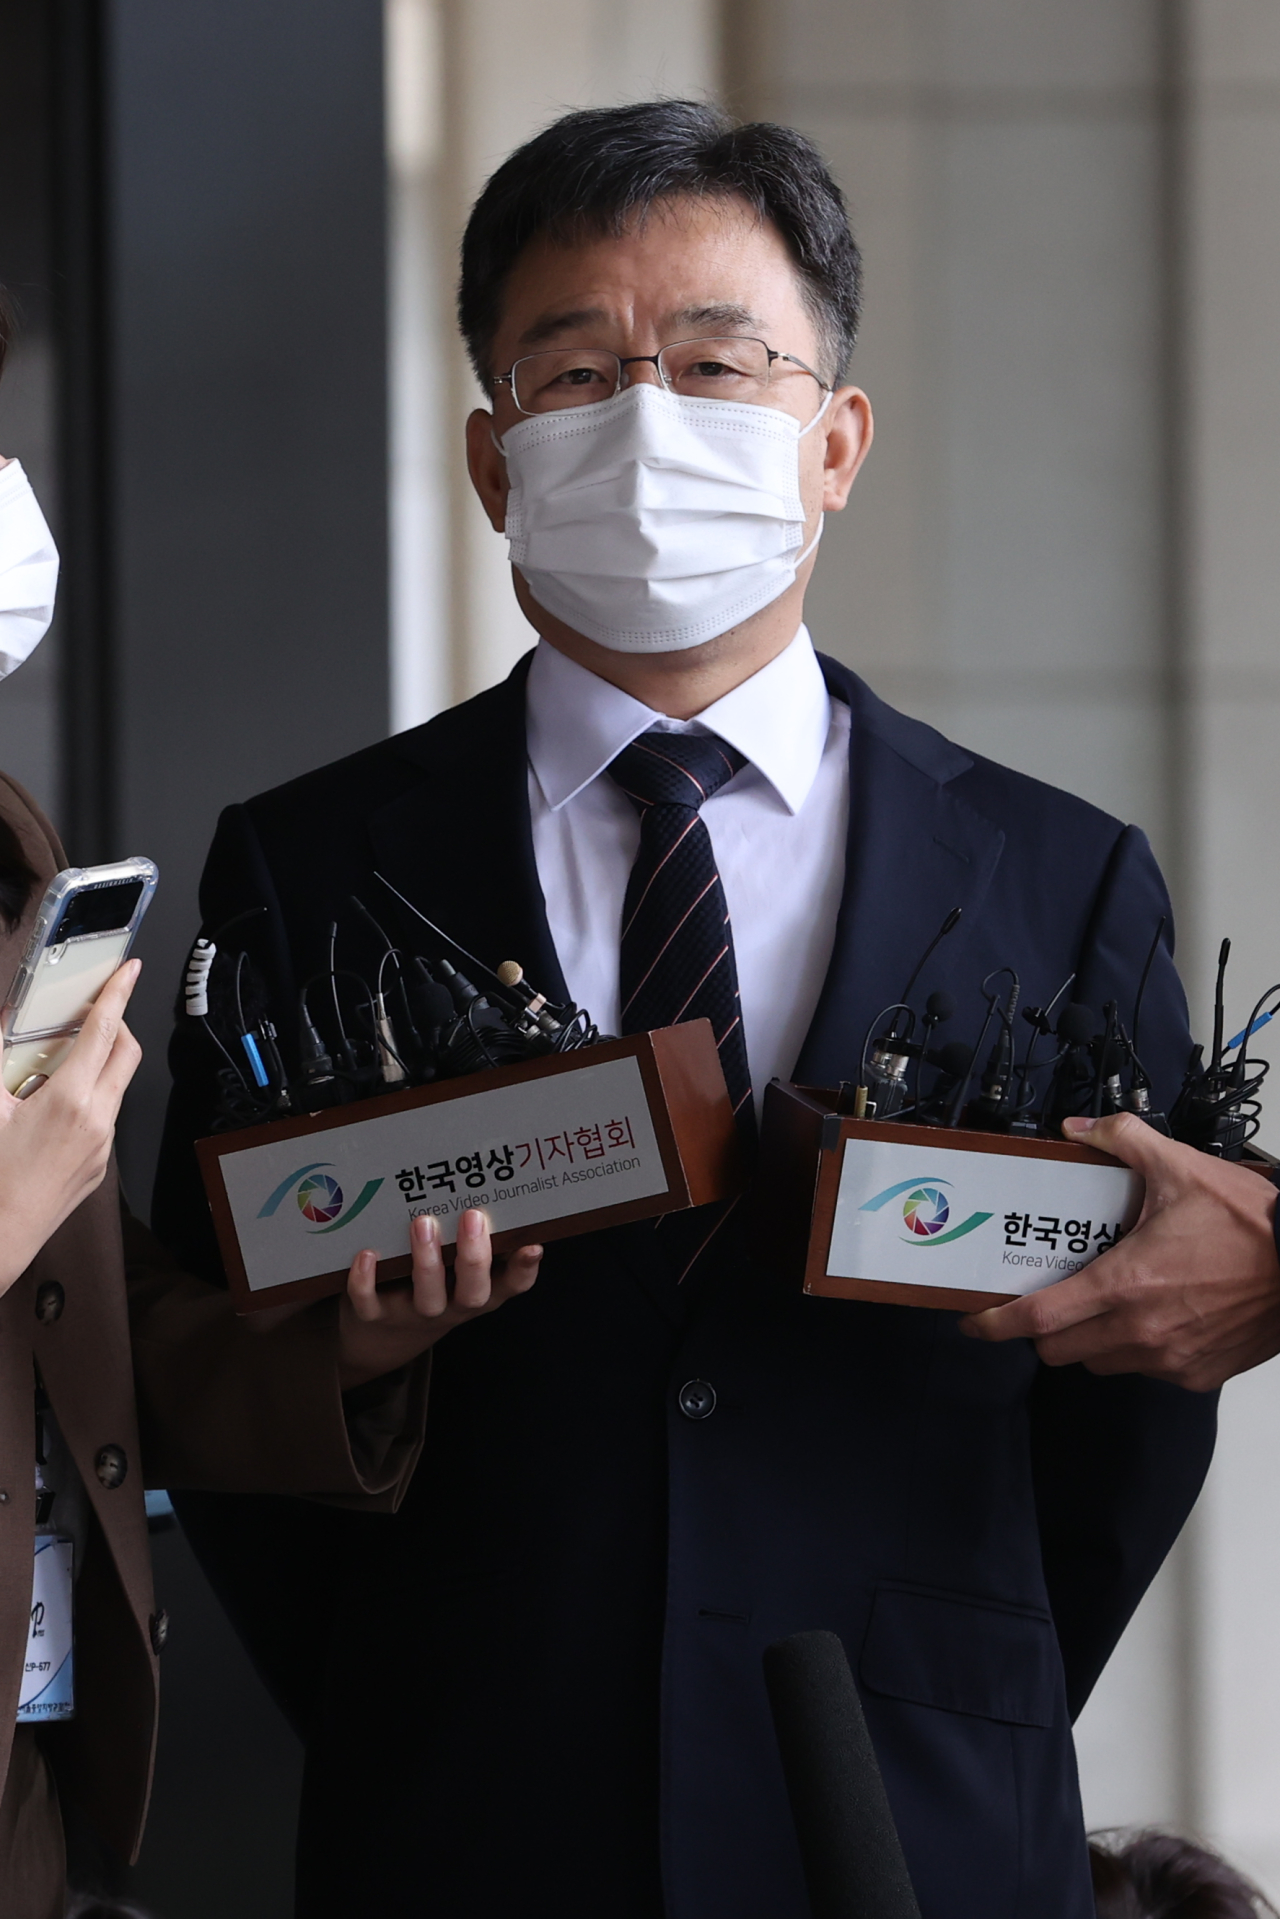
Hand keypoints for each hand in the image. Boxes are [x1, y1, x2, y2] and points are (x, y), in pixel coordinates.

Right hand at [0, 958, 141, 1295]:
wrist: (0, 1236)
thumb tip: (2, 1021)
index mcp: (69, 1100)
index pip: (105, 1031)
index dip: (118, 994)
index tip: (129, 971)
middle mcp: (97, 1120)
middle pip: (127, 1053)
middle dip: (117, 1026)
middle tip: (90, 1016)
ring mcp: (104, 1145)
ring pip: (116, 1086)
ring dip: (98, 1066)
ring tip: (53, 1071)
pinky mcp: (101, 1166)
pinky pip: (106, 1118)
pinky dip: (89, 1100)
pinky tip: (54, 1108)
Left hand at [337, 1205, 541, 1389]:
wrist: (386, 1333)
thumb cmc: (435, 1284)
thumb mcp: (460, 1270)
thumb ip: (476, 1239)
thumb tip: (491, 1187)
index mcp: (480, 1291)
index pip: (511, 1285)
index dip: (524, 1269)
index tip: (533, 1245)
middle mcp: (454, 1306)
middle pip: (473, 1294)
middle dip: (474, 1258)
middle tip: (473, 1217)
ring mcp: (416, 1314)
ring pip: (428, 1298)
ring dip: (427, 1261)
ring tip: (423, 1223)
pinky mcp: (378, 1317)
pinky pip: (372, 1304)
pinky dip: (366, 1281)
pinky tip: (367, 1254)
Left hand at [960, 1112, 1279, 1389]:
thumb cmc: (1253, 1225)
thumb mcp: (1179, 1167)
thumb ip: (1120, 1140)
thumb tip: (1079, 1130)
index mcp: (1124, 1285)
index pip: (1037, 1319)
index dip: (995, 1324)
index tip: (975, 1321)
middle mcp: (1140, 1331)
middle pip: (1058, 1350)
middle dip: (1044, 1328)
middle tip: (1050, 1298)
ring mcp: (1169, 1359)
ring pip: (1100, 1363)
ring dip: (1091, 1339)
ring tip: (1107, 1301)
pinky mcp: (1197, 1374)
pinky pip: (1146, 1371)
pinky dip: (1137, 1349)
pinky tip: (1154, 1315)